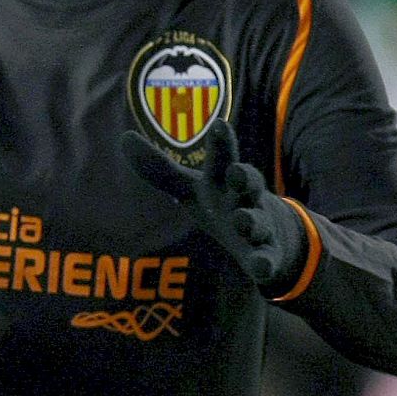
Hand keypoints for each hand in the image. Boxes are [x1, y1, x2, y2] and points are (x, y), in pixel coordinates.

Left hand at [119, 119, 306, 289]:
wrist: (272, 234)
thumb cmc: (222, 203)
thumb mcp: (190, 187)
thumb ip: (159, 168)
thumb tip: (124, 137)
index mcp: (225, 179)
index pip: (223, 157)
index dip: (220, 142)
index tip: (218, 125)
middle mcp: (245, 198)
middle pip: (248, 183)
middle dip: (244, 177)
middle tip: (236, 171)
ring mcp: (260, 226)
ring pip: (257, 221)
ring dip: (251, 221)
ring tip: (242, 220)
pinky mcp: (266, 255)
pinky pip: (266, 260)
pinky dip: (264, 264)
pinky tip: (261, 270)